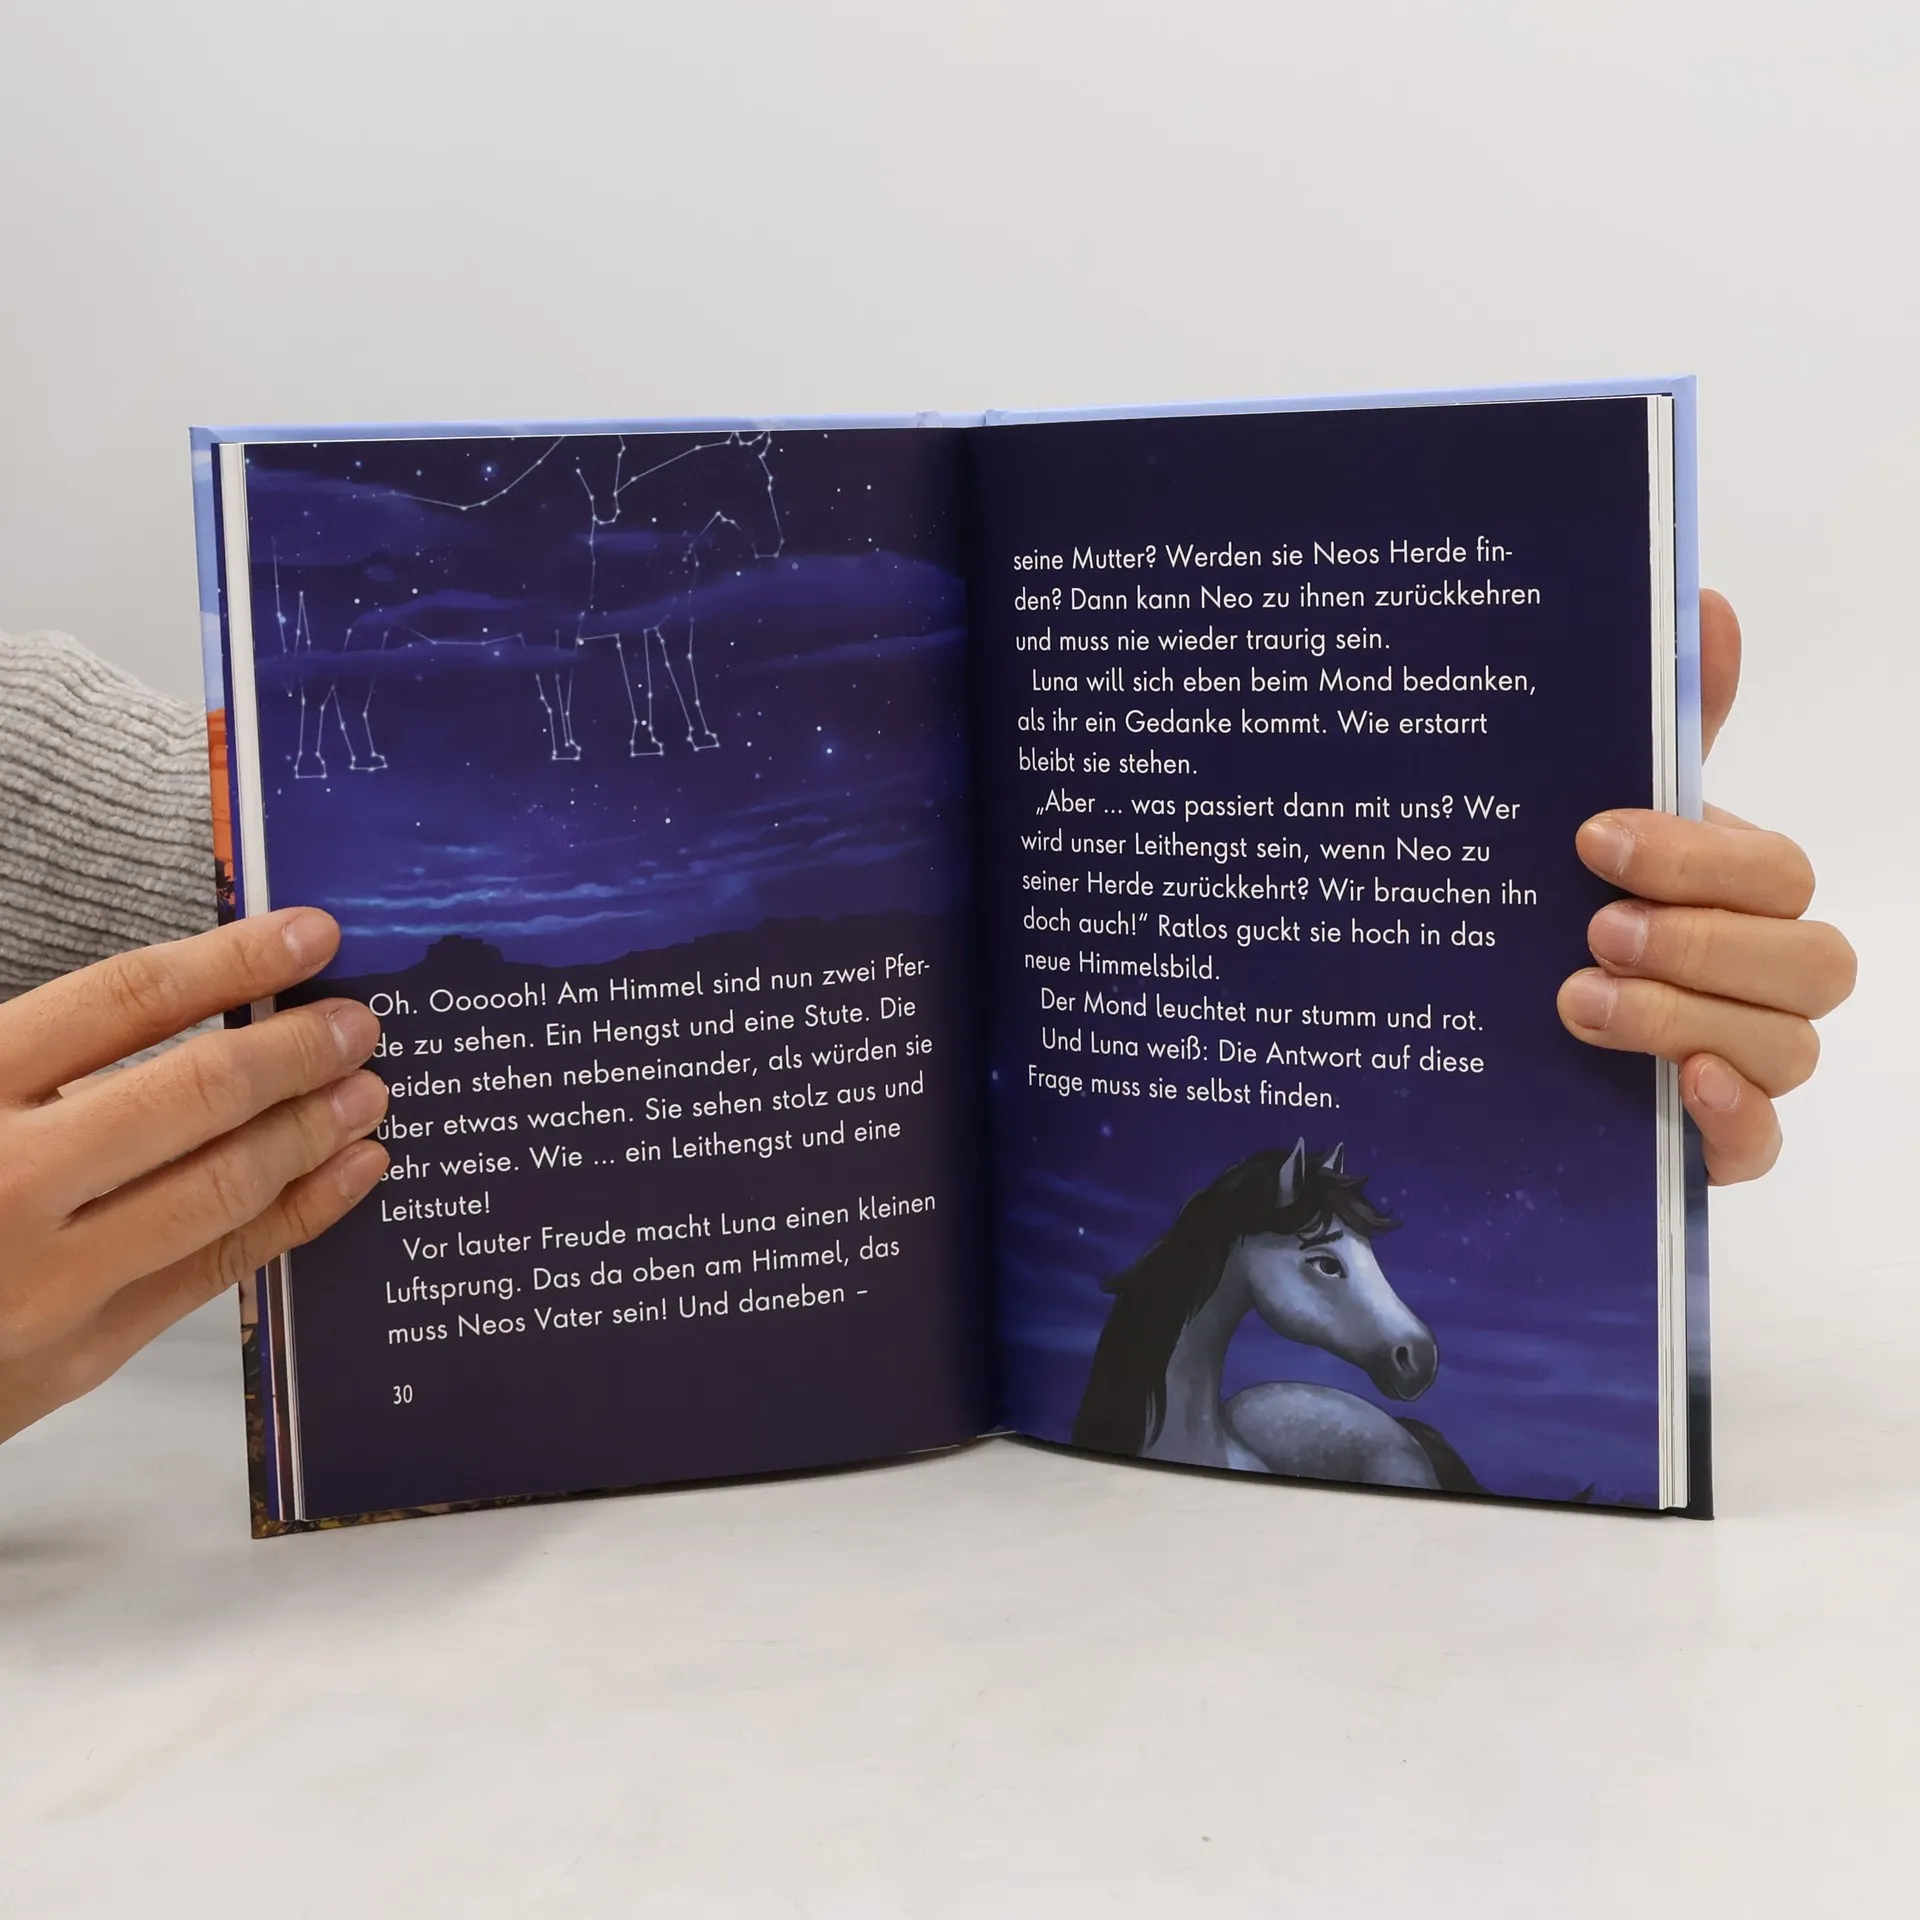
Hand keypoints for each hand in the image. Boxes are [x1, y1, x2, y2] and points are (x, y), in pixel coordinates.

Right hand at [0, 909, 386, 1443]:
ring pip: (220, 1187)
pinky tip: (351, 1172)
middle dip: (295, 1049)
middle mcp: (5, 1182)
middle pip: (194, 1095)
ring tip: (368, 1090)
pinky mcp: (79, 1353)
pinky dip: (299, 1214)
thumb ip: (37, 1054)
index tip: (307, 936)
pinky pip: (215, 1269)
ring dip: (312, 1131)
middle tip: (360, 1022)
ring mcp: (46, 1278)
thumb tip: (194, 994)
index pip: (123, 1001)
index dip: (231, 961)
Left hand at [1557, 591, 1855, 1184]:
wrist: (1504, 1018)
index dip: (1698, 856)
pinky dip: (1733, 1121)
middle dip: (1701, 941)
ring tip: (1578, 1001)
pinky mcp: (1712, 1139)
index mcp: (1744, 892)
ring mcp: (1744, 1062)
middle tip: (1594, 930)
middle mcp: (1763, 979)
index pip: (1778, 873)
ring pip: (1787, 1048)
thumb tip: (1704, 602)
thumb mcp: (1601, 813)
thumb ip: (1661, 727)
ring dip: (1686, 1017)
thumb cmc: (1574, 902)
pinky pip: (1760, 1146)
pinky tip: (1681, 1088)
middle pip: (1809, 963)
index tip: (1592, 840)